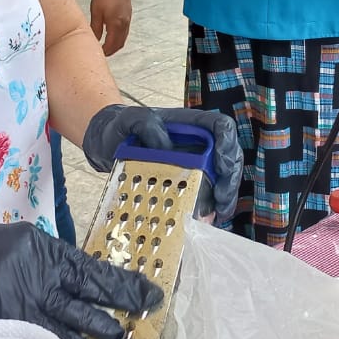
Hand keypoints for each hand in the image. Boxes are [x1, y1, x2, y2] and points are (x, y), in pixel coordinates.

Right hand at [0, 220, 160, 338]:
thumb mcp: (22, 244)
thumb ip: (52, 263)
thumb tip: (81, 282)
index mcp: (49, 254)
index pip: (99, 274)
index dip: (128, 289)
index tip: (151, 298)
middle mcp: (43, 281)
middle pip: (93, 308)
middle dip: (117, 325)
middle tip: (132, 336)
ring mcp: (26, 309)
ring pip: (72, 336)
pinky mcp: (9, 331)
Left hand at [80, 103, 243, 227]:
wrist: (109, 144)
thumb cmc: (123, 127)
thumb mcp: (130, 120)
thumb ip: (146, 125)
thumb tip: (165, 147)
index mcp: (190, 123)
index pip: (220, 126)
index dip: (228, 144)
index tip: (222, 166)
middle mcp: (199, 142)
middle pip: (228, 155)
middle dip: (230, 178)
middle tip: (221, 198)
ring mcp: (195, 161)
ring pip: (222, 176)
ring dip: (225, 196)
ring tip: (219, 213)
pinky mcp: (187, 180)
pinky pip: (206, 191)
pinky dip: (210, 205)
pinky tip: (207, 219)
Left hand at [88, 0, 131, 55]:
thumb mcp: (96, 12)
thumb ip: (96, 28)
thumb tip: (94, 39)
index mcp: (116, 25)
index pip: (111, 45)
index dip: (105, 51)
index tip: (98, 54)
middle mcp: (124, 25)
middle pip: (119, 44)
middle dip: (111, 50)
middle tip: (102, 53)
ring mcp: (128, 20)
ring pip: (123, 38)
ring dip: (116, 44)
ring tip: (106, 46)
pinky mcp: (128, 15)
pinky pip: (125, 31)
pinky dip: (119, 37)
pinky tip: (112, 34)